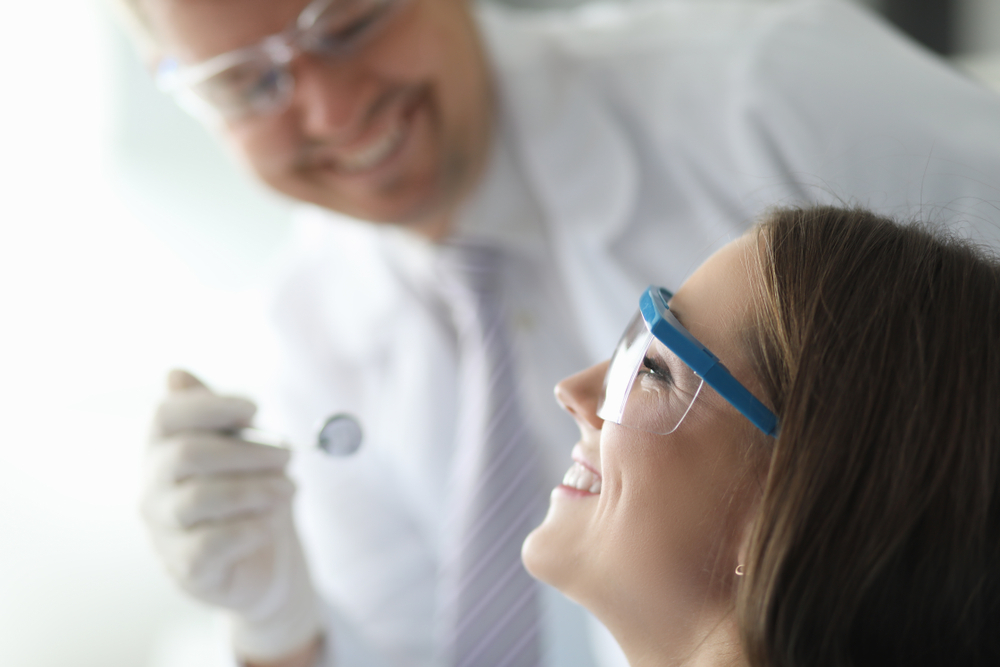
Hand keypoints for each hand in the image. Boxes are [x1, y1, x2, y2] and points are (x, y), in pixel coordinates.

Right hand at [142, 370, 321, 662]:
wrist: (266, 563)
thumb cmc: (250, 496)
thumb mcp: (242, 451)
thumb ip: (217, 416)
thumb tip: (175, 373)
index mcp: (163, 451)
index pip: (166, 415)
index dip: (211, 405)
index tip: (255, 409)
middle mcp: (152, 489)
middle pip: (186, 453)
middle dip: (245, 450)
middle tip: (287, 454)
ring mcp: (163, 532)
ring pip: (199, 497)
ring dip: (256, 488)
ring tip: (288, 489)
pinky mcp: (185, 570)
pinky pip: (212, 544)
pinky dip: (250, 528)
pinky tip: (268, 524)